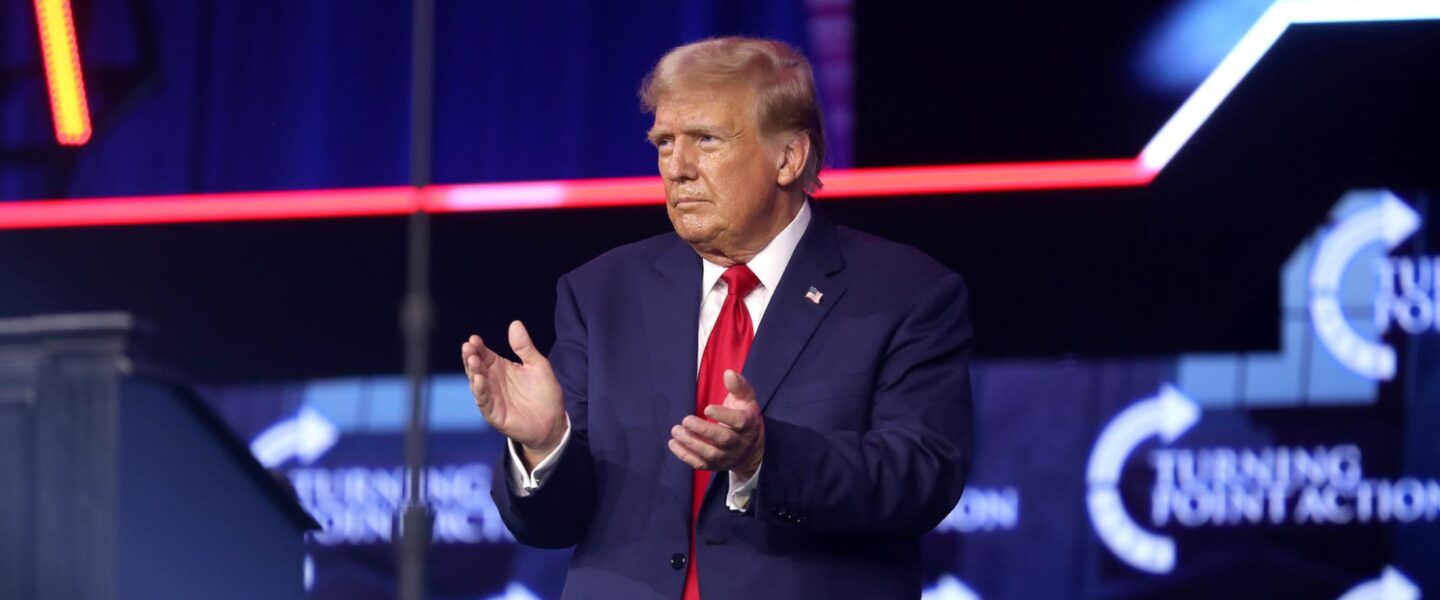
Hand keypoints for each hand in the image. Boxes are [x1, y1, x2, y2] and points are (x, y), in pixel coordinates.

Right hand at [462, 321, 565, 466]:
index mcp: (501, 368)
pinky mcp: (494, 413)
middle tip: (468, 347)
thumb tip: (515, 323)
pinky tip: (479, 380)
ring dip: (473, 372)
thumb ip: (525, 347)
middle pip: (477, 366)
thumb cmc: (544, 393)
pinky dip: (480, 390)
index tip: (474, 338)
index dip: (478, 347)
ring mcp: (492, 397)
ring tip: (472, 360)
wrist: (553, 422)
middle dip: (471, 356)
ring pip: (477, 383)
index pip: (485, 354)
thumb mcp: (537, 365)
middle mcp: (493, 381)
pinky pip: (483, 401)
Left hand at [668, 370, 764, 478]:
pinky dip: (686, 456)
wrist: (752, 450)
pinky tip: (673, 444)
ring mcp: (728, 457)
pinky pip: (701, 464)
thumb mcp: (746, 400)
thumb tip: (728, 373)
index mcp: (749, 423)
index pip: (738, 421)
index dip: (723, 416)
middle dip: (704, 430)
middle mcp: (740, 443)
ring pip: (711, 453)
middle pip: (723, 439)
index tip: (706, 408)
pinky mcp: (716, 466)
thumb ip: (738, 386)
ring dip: (691, 443)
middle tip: (685, 420)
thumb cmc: (745, 417)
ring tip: (675, 431)